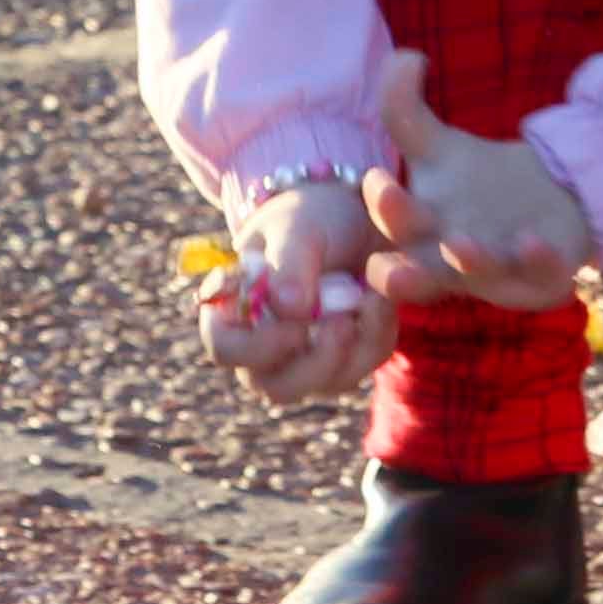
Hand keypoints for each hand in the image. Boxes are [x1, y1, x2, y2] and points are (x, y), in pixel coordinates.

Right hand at [197, 175, 392, 396]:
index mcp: (233, 312)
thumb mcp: (297, 226)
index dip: (255, 348)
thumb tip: (288, 308)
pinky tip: (378, 299)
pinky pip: (364, 364)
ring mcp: (306, 359)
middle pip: (276, 386)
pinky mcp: (347, 359)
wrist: (349, 217)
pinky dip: (376, 335)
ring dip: (352, 348)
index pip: (224, 349)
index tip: (295, 325)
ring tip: (365, 298)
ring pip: (325, 384)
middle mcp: (264, 347)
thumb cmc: (307, 219)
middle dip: (314, 363)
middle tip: (341, 324)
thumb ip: (289, 262)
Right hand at [360, 51, 596, 312]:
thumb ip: (403, 107)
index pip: (389, 233)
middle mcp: (451, 264)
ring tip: (459, 244)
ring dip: (468, 264)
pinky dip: (537, 261)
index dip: (380, 215)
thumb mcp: (437, 146)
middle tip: (389, 264)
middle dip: (400, 274)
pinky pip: (542, 276)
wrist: (551, 196)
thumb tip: (403, 57)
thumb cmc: (479, 183)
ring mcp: (499, 273)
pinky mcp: (544, 276)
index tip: (377, 177)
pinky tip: (532, 240)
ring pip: (478, 280)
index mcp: (420, 234)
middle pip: (418, 275)